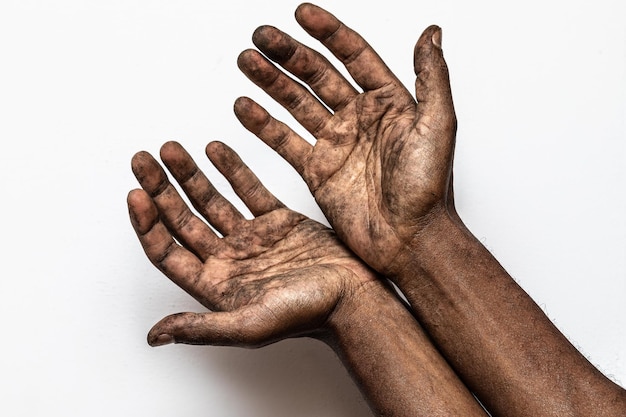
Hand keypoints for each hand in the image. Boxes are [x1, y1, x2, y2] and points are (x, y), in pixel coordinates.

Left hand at [128, 141, 376, 346]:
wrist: (352, 295)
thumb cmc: (306, 315)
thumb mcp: (249, 326)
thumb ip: (201, 328)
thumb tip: (155, 335)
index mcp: (214, 285)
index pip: (167, 251)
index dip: (148, 224)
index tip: (137, 194)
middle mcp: (227, 260)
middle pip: (182, 220)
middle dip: (160, 189)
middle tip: (142, 159)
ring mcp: (251, 238)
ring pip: (210, 200)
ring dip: (189, 175)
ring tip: (171, 149)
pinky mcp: (276, 221)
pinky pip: (247, 189)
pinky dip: (231, 169)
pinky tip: (214, 149)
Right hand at [235, 3, 455, 272]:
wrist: (410, 240)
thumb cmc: (430, 189)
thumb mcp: (437, 126)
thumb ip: (431, 77)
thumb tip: (431, 33)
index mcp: (388, 101)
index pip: (353, 55)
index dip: (328, 32)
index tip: (301, 14)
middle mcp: (359, 117)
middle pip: (317, 74)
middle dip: (288, 53)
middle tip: (260, 36)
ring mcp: (336, 142)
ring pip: (296, 102)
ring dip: (271, 81)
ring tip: (246, 61)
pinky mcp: (318, 170)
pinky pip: (285, 141)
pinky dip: (263, 124)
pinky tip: (245, 107)